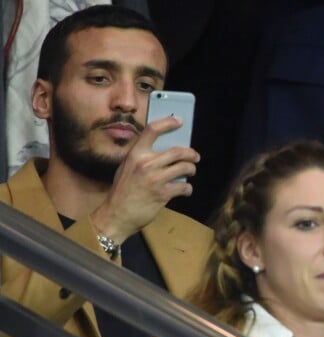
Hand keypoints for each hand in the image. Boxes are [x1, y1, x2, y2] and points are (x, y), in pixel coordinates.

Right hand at [90, 116, 199, 242]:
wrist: (115, 215)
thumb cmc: (122, 191)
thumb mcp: (127, 168)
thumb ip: (142, 157)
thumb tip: (164, 150)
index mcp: (135, 154)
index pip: (152, 130)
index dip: (168, 123)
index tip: (179, 121)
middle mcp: (145, 164)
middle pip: (177, 151)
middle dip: (191, 154)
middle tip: (195, 157)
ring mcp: (155, 179)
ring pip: (184, 168)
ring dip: (191, 169)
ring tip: (191, 172)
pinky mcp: (162, 194)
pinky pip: (184, 187)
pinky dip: (187, 188)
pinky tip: (185, 190)